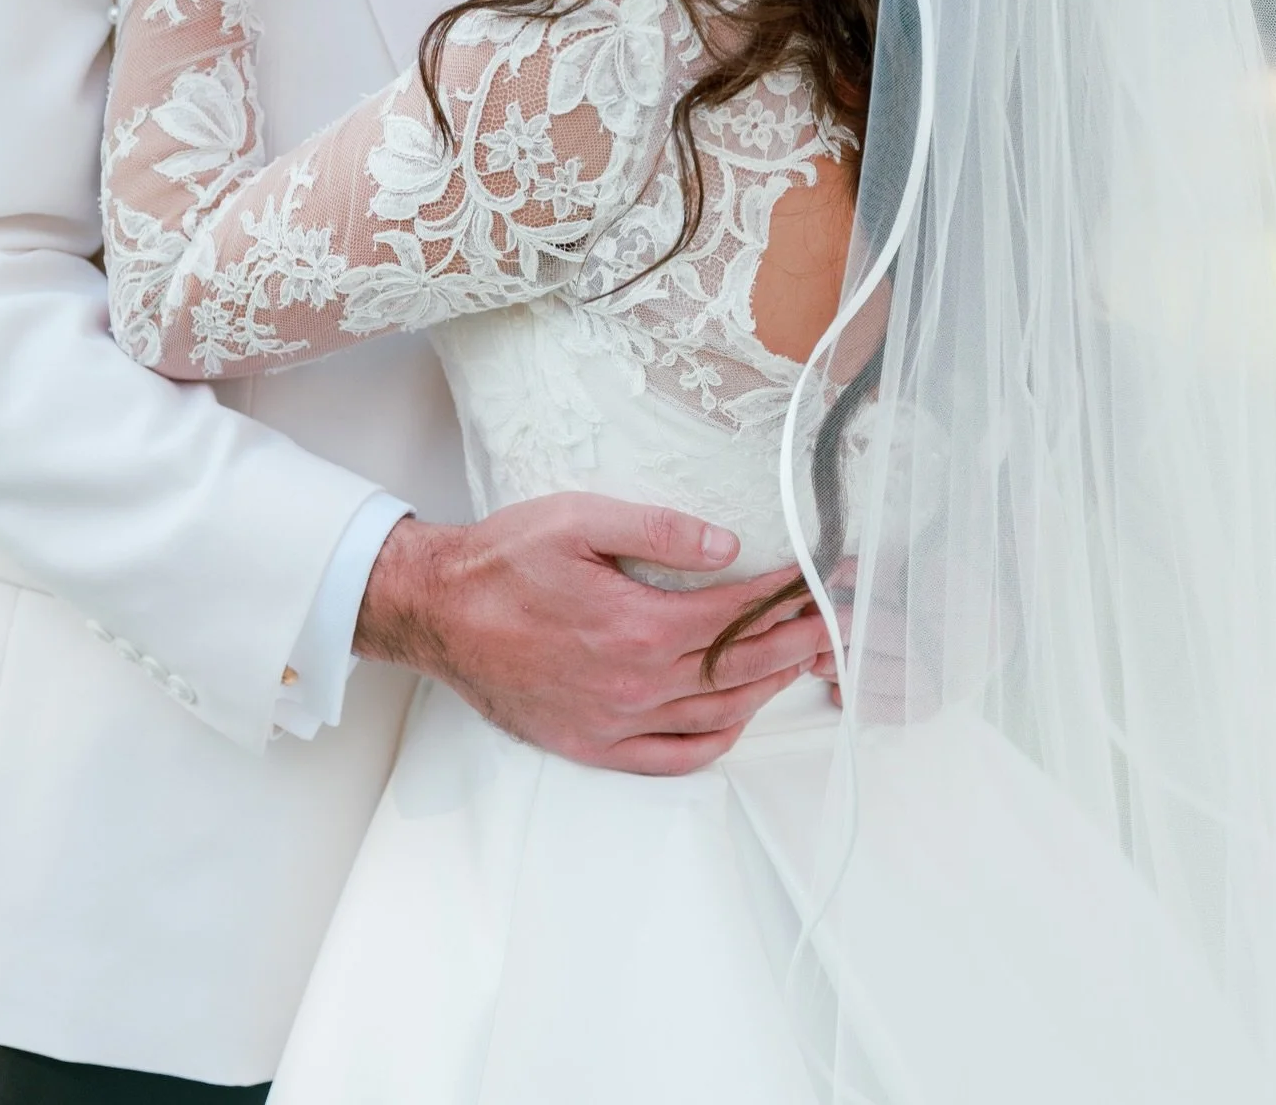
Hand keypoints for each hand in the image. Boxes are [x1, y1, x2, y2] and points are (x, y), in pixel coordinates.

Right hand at [356, 494, 833, 776]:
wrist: (435, 612)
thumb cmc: (503, 560)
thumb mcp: (579, 518)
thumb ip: (659, 528)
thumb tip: (728, 545)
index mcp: (638, 626)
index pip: (739, 614)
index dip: (788, 595)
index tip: (824, 579)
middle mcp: (635, 685)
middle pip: (742, 667)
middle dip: (799, 640)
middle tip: (841, 620)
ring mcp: (615, 723)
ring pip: (718, 713)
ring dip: (770, 686)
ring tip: (806, 659)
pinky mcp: (593, 746)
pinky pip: (674, 757)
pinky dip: (718, 738)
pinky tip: (739, 716)